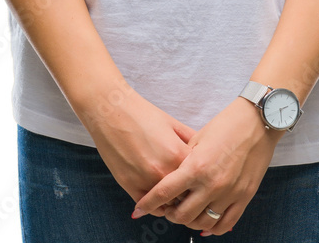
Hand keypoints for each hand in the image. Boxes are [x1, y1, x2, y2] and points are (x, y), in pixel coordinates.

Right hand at [77, 84, 198, 215]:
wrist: (112, 111)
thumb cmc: (143, 114)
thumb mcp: (173, 123)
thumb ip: (192, 140)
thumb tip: (207, 154)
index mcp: (178, 154)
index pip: (199, 178)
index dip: (201, 179)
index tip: (201, 179)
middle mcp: (164, 171)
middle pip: (186, 195)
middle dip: (188, 193)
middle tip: (189, 189)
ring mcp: (145, 181)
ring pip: (168, 204)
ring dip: (172, 202)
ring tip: (174, 194)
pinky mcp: (129, 186)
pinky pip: (149, 206)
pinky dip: (155, 205)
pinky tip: (158, 197)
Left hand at [130, 96, 281, 235]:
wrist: (258, 121)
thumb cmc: (226, 124)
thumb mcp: (198, 139)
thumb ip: (183, 161)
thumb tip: (170, 179)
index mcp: (196, 166)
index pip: (164, 192)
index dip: (148, 203)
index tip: (139, 209)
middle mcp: (212, 184)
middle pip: (181, 215)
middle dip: (169, 214)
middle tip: (166, 208)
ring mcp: (229, 193)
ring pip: (201, 223)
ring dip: (189, 221)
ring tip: (185, 213)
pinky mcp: (244, 197)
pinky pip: (225, 224)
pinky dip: (211, 228)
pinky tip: (204, 224)